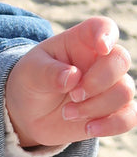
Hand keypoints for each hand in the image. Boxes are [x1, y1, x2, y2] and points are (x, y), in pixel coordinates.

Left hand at [5, 16, 135, 147]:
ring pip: (125, 91)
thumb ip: (48, 72)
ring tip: (67, 113)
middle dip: (98, 81)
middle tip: (72, 95)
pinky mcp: (112, 111)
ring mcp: (109, 86)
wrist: (29, 113)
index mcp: (81, 42)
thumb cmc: (32, 83)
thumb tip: (72, 77)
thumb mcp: (30, 73)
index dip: (107, 34)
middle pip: (121, 61)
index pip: (102, 27)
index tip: (101, 47)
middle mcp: (101, 60)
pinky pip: (129, 116)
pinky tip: (89, 128)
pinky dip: (112, 125)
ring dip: (96, 107)